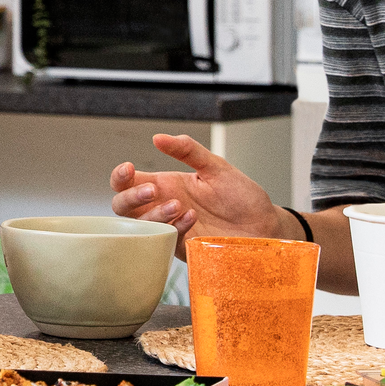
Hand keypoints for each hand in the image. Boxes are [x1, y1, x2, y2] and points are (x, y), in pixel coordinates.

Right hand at [108, 132, 285, 242]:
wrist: (264, 225)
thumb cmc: (241, 196)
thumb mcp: (215, 166)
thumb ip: (188, 150)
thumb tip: (158, 138)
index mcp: (166, 185)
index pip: (128, 182)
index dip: (120, 177)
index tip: (129, 169)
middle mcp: (163, 207)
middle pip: (122, 207)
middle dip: (130, 198)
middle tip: (152, 191)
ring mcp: (171, 229)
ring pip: (140, 226)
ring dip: (155, 214)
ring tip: (179, 205)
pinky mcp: (182, 247)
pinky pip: (165, 240)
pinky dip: (175, 228)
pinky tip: (192, 219)